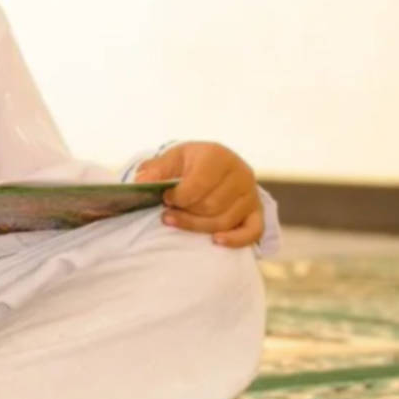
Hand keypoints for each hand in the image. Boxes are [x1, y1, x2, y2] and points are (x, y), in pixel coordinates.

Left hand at [133, 141, 262, 247]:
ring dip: (197, 226)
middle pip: (211, 206)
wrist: (214, 166)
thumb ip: (156, 169)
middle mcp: (240, 174)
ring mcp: (251, 194)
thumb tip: (141, 181)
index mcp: (219, 156)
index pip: (200, 184)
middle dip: (185, 213)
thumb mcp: (172, 159)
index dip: (179, 197)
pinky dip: (234, 240)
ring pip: (224, 221)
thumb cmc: (191, 164)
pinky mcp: (256, 212)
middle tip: (168, 212)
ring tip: (177, 221)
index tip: (165, 198)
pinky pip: (252, 232)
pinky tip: (216, 241)